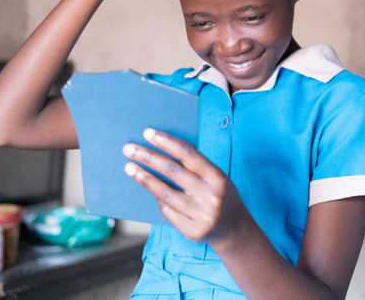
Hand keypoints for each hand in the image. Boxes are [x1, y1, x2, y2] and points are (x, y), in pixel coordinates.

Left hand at [123, 128, 243, 242]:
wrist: (235, 228)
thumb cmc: (221, 195)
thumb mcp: (216, 176)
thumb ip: (195, 166)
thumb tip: (164, 148)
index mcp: (217, 177)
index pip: (188, 154)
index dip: (167, 142)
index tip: (148, 134)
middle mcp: (210, 195)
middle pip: (172, 171)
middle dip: (148, 157)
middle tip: (129, 149)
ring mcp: (201, 215)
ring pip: (165, 193)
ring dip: (144, 178)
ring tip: (130, 168)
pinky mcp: (192, 230)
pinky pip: (167, 211)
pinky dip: (159, 200)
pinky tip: (152, 191)